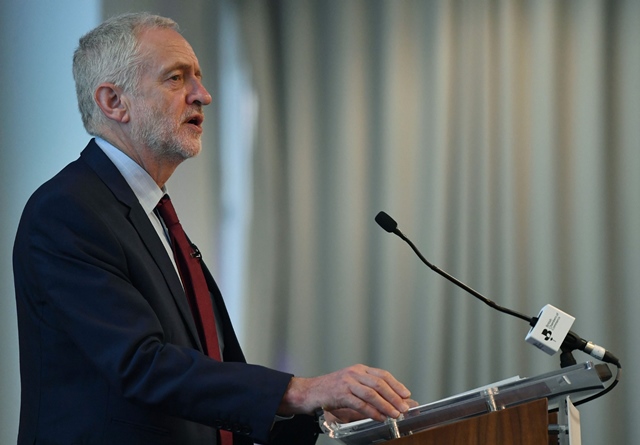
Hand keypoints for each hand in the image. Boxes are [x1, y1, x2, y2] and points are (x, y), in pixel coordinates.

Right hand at [278, 364, 411, 421]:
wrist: (309, 391)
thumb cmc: (330, 390)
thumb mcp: (351, 385)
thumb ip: (367, 390)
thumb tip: (389, 401)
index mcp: (359, 369)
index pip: (383, 374)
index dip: (396, 385)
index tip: (406, 394)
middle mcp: (354, 373)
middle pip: (380, 383)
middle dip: (394, 396)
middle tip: (404, 407)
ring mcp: (347, 382)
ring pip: (372, 393)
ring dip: (386, 405)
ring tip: (394, 414)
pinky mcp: (340, 394)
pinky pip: (360, 404)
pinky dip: (372, 412)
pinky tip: (379, 417)